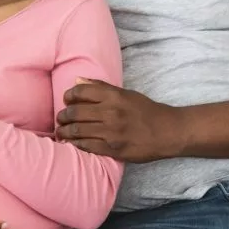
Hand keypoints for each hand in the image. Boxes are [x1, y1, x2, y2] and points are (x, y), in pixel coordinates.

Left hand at [55, 79, 186, 162]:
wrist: (167, 132)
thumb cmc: (146, 111)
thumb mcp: (126, 94)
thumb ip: (101, 87)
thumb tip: (77, 80)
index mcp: (114, 96)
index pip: (81, 91)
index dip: (69, 95)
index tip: (66, 100)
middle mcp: (111, 112)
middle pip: (75, 111)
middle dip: (63, 115)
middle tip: (60, 118)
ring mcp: (111, 132)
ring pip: (77, 130)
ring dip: (64, 131)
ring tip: (60, 131)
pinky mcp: (113, 149)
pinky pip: (86, 146)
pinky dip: (74, 144)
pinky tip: (70, 143)